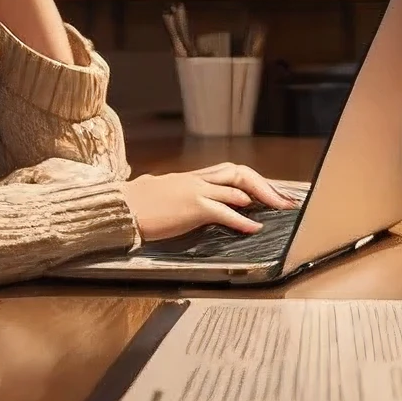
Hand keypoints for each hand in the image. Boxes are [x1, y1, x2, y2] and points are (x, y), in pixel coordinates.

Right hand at [120, 162, 300, 241]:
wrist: (118, 208)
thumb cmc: (133, 205)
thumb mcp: (159, 194)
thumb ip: (173, 193)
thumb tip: (176, 198)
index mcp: (190, 178)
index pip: (228, 173)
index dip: (251, 181)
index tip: (268, 193)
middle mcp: (196, 180)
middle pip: (238, 172)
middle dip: (264, 185)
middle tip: (283, 201)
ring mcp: (195, 191)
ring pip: (236, 186)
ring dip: (262, 198)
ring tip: (278, 209)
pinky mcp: (192, 207)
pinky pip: (223, 211)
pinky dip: (242, 220)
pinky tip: (254, 228)